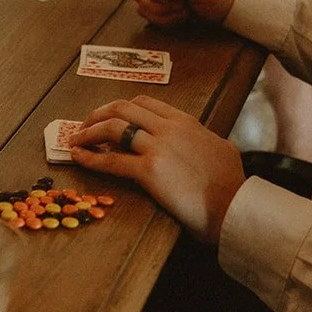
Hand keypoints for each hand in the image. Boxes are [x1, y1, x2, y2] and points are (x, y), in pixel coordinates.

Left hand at [71, 96, 244, 241]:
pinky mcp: (149, 171)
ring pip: (113, 128)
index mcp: (186, 122)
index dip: (121, 109)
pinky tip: (78, 158)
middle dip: (98, 114)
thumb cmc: (233, 186)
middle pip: (123, 109)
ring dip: (89, 131)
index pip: (145, 103)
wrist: (236, 207)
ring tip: (76, 140)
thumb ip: (206, 141)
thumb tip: (204, 143)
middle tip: (85, 126)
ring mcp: (158, 147)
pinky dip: (90, 157)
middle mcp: (170, 128)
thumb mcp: (222, 150)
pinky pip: (111, 160)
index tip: (109, 117)